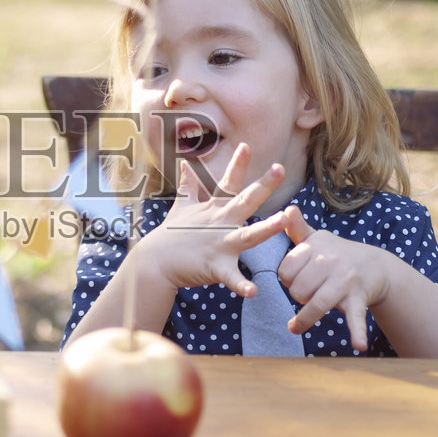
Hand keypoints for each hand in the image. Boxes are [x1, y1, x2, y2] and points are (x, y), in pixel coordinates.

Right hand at [134, 144, 290, 296]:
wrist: (154, 262)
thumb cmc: (170, 234)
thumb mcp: (180, 206)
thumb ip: (188, 185)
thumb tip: (186, 163)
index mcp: (214, 210)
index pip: (228, 182)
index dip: (238, 164)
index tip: (247, 145)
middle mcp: (220, 223)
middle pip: (245, 200)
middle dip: (263, 185)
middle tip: (279, 168)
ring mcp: (219, 244)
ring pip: (248, 235)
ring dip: (266, 228)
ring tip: (284, 220)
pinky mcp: (215, 267)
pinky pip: (231, 278)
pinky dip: (241, 285)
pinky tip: (253, 291)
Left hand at [276, 206, 391, 350]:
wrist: (376, 265)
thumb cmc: (337, 254)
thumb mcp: (317, 239)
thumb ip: (297, 229)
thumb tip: (286, 209)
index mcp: (317, 246)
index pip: (285, 271)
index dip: (287, 279)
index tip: (296, 278)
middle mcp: (331, 261)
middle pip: (298, 290)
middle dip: (298, 296)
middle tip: (307, 293)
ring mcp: (346, 281)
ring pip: (317, 305)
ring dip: (305, 319)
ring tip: (294, 327)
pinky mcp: (359, 298)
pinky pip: (356, 317)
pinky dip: (357, 332)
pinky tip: (358, 346)